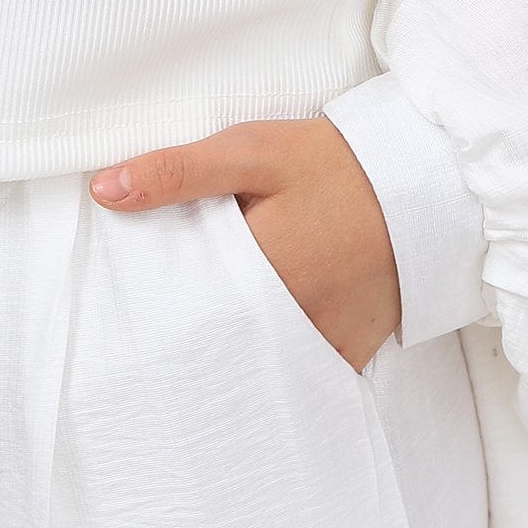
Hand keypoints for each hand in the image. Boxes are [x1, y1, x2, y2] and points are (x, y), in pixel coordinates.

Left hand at [90, 117, 401, 370]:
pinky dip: (277, 368)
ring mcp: (323, 342)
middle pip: (216, 346)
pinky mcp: (349, 354)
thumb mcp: (251, 150)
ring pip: (256, 367)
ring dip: (230, 357)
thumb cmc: (331, 163)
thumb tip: (104, 191)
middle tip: (158, 336)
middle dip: (188, 340)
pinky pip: (301, 377)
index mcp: (258, 267)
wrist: (422, 183)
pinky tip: (255, 355)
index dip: (153, 306)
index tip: (131, 306)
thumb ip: (178, 172)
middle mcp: (291, 317)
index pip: (182, 304)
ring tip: (203, 348)